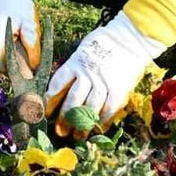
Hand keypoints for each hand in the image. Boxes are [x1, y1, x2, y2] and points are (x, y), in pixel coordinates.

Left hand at [46, 12, 165, 125]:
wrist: (129, 38)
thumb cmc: (103, 43)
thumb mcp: (82, 50)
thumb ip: (73, 68)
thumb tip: (60, 87)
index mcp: (75, 63)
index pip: (58, 84)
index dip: (51, 100)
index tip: (46, 111)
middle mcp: (87, 74)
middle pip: (72, 100)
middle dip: (65, 118)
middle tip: (60, 131)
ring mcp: (103, 83)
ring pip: (89, 108)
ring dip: (82, 125)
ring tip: (77, 136)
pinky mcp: (118, 89)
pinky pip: (108, 109)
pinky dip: (102, 121)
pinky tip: (97, 129)